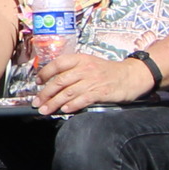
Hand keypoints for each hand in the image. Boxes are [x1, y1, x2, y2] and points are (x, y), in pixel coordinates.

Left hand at [33, 48, 152, 116]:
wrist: (132, 75)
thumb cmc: (108, 71)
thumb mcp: (90, 63)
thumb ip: (73, 70)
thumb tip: (53, 81)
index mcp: (80, 59)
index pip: (57, 64)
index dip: (45, 73)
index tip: (38, 82)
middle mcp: (85, 68)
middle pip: (60, 81)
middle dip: (45, 93)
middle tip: (37, 102)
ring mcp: (93, 80)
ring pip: (68, 92)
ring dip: (54, 103)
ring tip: (45, 110)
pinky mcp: (101, 92)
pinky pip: (82, 99)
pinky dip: (72, 105)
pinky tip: (64, 110)